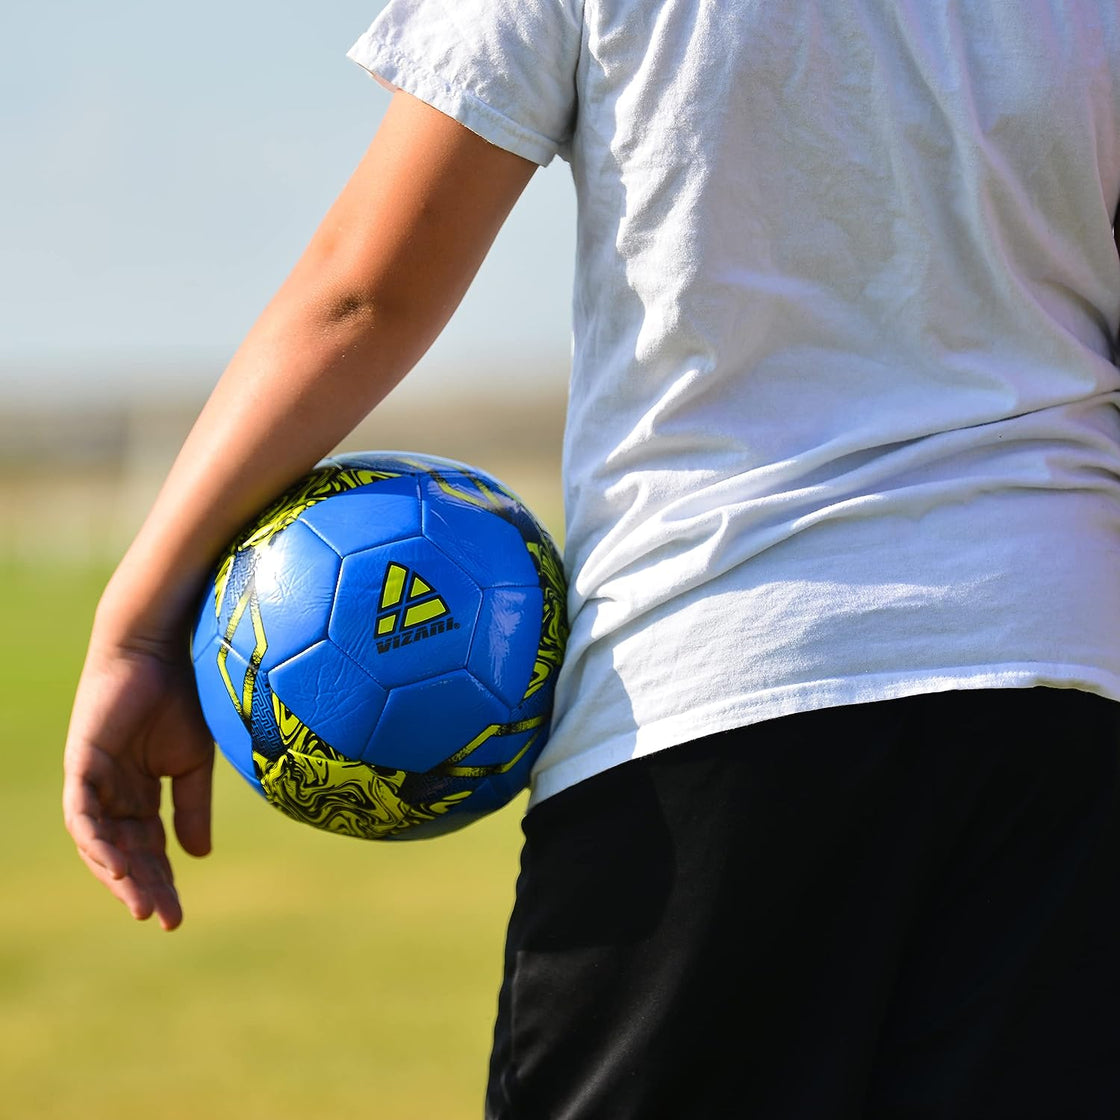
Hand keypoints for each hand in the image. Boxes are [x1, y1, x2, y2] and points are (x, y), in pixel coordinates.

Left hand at [63, 630, 213, 930]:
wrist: (163, 648)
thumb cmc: (183, 695)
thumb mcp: (194, 763)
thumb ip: (192, 808)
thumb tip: (198, 857)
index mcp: (139, 793)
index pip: (147, 850)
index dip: (162, 883)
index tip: (177, 918)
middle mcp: (111, 794)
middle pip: (123, 854)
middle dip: (142, 888)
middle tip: (162, 918)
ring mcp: (93, 781)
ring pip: (98, 843)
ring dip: (118, 875)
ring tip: (141, 902)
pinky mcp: (81, 764)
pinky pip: (82, 815)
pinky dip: (98, 843)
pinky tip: (118, 866)